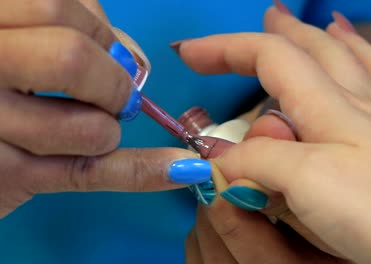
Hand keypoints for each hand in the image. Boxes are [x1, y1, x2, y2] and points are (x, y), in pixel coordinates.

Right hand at [0, 0, 211, 218]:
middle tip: (115, 98)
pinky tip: (179, 170)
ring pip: (89, 126)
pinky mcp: (5, 177)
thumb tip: (133, 61)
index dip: (100, 34)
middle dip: (113, 82)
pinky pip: (89, 172)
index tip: (112, 55)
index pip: (57, 8)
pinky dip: (142, 172)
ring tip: (89, 130)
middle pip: (73, 59)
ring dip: (107, 130)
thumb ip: (73, 32)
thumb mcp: (16, 39)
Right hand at [175, 6, 370, 263]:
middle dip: (287, 33)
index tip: (189, 54)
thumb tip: (220, 158)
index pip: (271, 59)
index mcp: (333, 109)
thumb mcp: (306, 181)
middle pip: (324, 54)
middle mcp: (369, 112)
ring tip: (336, 27)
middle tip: (270, 16)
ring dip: (352, 46)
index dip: (226, 49)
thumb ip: (259, 162)